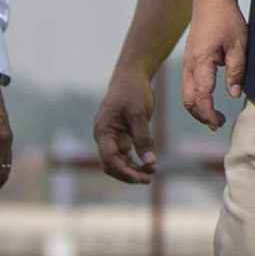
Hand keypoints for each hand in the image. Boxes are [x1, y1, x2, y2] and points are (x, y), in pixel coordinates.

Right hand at [93, 63, 166, 182]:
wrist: (131, 76)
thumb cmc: (132, 91)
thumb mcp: (138, 113)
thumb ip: (143, 138)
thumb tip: (150, 162)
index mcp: (103, 131)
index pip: (109, 159)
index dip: (124, 171)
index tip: (140, 178)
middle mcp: (104, 137)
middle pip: (111, 165)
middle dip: (128, 174)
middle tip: (148, 179)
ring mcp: (111, 138)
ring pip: (118, 162)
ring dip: (132, 170)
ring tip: (151, 172)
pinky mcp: (120, 137)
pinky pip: (124, 156)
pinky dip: (135, 162)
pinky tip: (149, 165)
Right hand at [179, 0, 248, 131]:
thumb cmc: (227, 19)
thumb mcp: (239, 44)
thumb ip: (237, 70)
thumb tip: (234, 95)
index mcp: (201, 61)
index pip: (200, 96)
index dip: (208, 113)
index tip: (219, 122)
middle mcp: (189, 64)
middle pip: (188, 100)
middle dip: (201, 115)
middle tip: (218, 123)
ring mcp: (186, 62)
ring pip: (185, 93)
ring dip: (197, 107)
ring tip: (214, 116)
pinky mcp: (188, 59)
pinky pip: (187, 84)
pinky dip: (195, 97)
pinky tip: (208, 99)